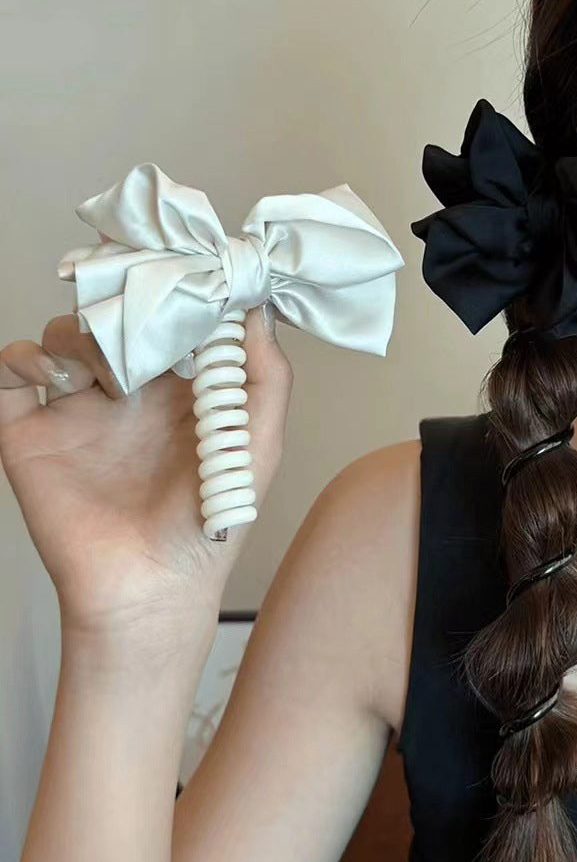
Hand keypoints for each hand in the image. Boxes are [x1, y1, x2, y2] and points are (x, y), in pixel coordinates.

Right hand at [0, 303, 291, 658]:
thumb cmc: (209, 525)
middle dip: (124, 301)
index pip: (169, 316)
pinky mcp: (32, 432)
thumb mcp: (258, 447)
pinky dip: (26, 355)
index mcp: (179, 390)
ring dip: (84, 331)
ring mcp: (77, 409)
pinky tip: (59, 374)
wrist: (149, 588)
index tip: (183, 272)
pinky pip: (13, 371)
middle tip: (139, 310)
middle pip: (113, 315)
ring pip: (66, 334)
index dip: (174, 290)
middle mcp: (127, 392)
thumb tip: (256, 306)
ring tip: (110, 370)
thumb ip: (265, 378)